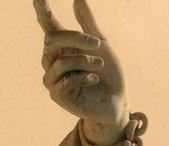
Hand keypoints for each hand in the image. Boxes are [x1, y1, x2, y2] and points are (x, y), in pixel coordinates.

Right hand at [36, 0, 128, 145]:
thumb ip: (88, 24)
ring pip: (61, 61)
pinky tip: (95, 80)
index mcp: (61, 47)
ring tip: (99, 65)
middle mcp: (51, 61)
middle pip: (53, 39)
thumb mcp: (101, 45)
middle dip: (77, 38)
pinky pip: (67, 80)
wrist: (117, 102)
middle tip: (98, 43)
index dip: (42, 10)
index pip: (47, 25)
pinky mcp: (57, 95)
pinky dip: (85, 77)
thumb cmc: (108, 74)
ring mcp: (52, 78)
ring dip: (85, 61)